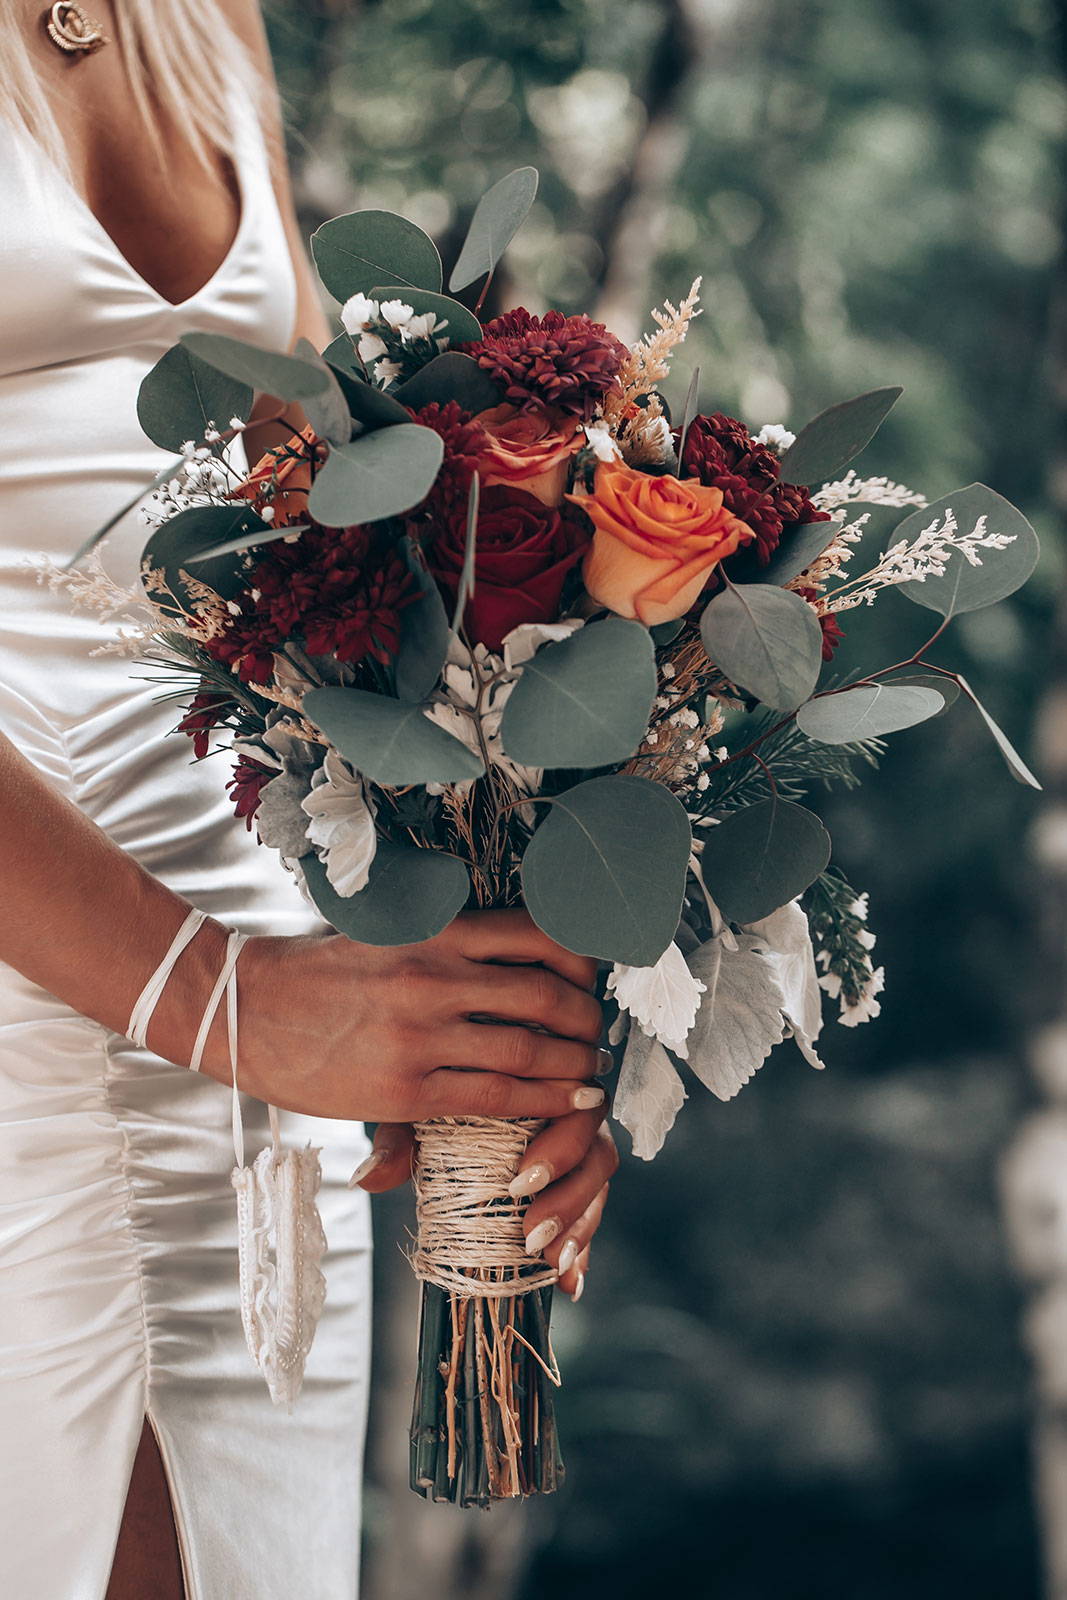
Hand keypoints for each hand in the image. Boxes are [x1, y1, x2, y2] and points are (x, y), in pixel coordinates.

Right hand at [232, 909, 608, 1124]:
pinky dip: (544, 1102)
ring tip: (590, 1076)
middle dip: (588, 1022)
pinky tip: (567, 1104)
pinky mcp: (406, 1089)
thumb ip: (455, 949)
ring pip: (530, 1051)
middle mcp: (435, 975)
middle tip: (598, 1036)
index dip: (584, 963)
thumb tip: (524, 952)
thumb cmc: (324, 973)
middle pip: (548, 997)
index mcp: (437, 931)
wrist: (247, 1008)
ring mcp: (421, 1034)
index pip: (541, 936)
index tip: (594, 982)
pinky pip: (497, 1097)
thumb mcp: (393, 937)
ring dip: (575, 1067)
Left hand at [355, 1103, 617, 1300]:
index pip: (571, 1109)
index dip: (557, 1148)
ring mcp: (580, 1145)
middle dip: (569, 1197)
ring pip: (599, 1184)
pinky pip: (591, 1211)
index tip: (520, 1184)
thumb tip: (368, 1179)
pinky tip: (569, 1283)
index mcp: (541, 1081)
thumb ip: (398, 1138)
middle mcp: (570, 1110)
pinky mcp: (577, 1178)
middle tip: (531, 1233)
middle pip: (596, 1151)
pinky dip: (582, 1248)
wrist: (444, 1078)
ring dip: (579, 1225)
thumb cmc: (436, 1088)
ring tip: (548, 1260)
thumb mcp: (413, 1109)